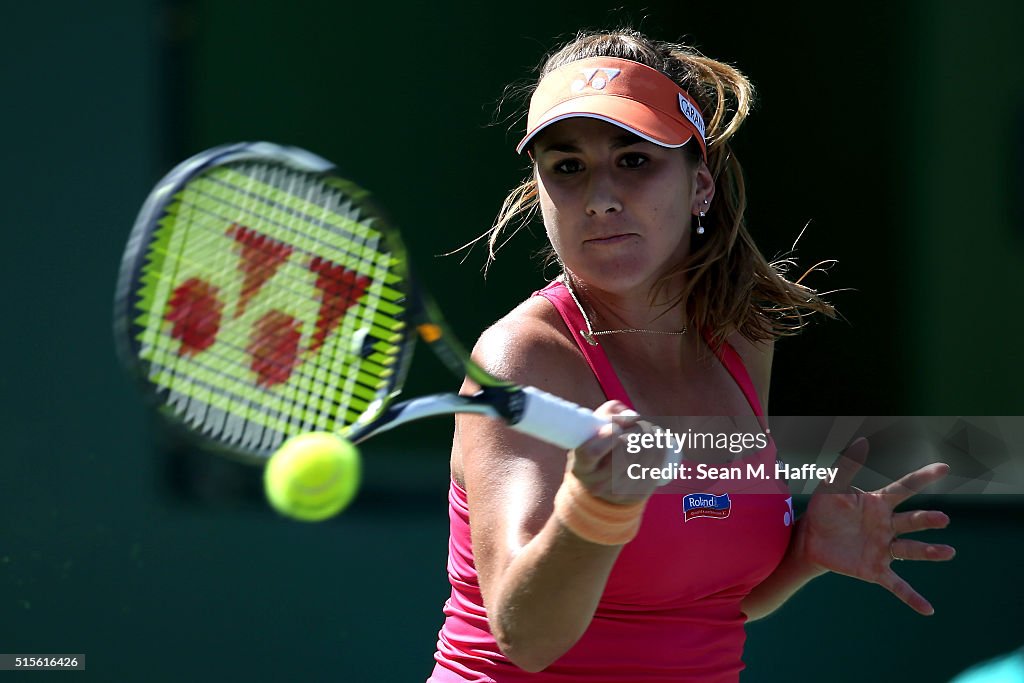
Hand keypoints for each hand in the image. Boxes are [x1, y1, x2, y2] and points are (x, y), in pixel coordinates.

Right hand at [567, 401, 668, 503]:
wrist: (603, 486)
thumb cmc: (598, 450)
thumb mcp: (591, 433)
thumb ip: (606, 414)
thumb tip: (630, 414)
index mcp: (582, 467)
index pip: (592, 451)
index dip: (608, 436)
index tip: (617, 427)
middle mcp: (598, 483)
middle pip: (624, 452)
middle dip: (638, 431)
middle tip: (641, 423)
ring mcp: (618, 492)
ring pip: (642, 459)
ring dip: (653, 439)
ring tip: (652, 430)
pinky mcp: (636, 494)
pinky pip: (653, 469)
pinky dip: (661, 452)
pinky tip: (661, 442)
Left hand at [793, 437, 956, 614]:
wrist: (809, 540)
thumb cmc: (823, 511)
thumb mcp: (831, 488)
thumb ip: (846, 467)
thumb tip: (861, 442)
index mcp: (879, 504)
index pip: (904, 488)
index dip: (923, 477)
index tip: (943, 468)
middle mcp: (887, 526)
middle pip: (911, 521)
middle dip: (927, 521)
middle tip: (942, 519)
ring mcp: (884, 549)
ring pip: (911, 551)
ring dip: (929, 552)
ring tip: (947, 552)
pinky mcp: (875, 570)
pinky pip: (897, 585)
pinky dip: (911, 597)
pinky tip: (928, 609)